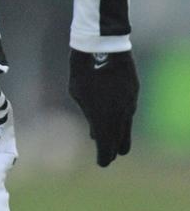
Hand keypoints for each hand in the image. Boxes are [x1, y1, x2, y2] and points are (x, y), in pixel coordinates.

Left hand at [68, 49, 139, 166]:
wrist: (102, 46)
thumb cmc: (82, 70)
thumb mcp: (77, 93)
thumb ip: (88, 114)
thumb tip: (94, 129)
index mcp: (104, 118)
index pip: (106, 147)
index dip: (104, 157)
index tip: (101, 163)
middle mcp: (120, 115)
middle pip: (120, 141)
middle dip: (113, 149)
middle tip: (108, 156)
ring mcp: (129, 103)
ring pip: (127, 128)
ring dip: (120, 135)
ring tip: (115, 142)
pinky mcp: (134, 92)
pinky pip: (129, 112)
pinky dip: (123, 119)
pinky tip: (117, 119)